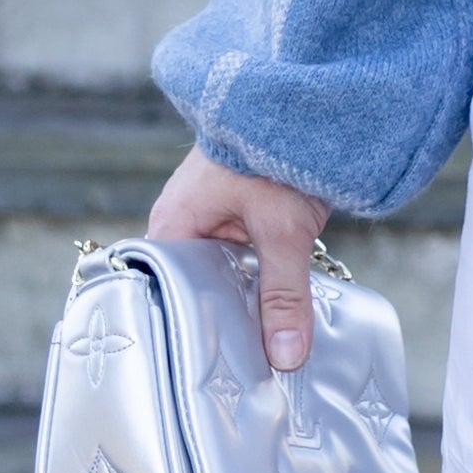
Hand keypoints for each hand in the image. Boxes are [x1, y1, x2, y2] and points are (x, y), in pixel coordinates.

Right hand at [149, 147, 333, 366]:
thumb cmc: (273, 151)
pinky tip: (280, 308)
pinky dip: (260, 279)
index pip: (167, 292)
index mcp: (172, 226)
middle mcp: (183, 223)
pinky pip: (242, 259)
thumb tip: (287, 356)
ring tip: (266, 350)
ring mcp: (210, 217)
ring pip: (223, 276)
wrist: (306, 101)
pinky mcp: (238, 213)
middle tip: (249, 372)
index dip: (193, 331)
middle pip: (197, 289)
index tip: (216, 371)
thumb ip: (285, 294)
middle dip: (226, 323)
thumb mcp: (282, 230)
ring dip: (247, 300)